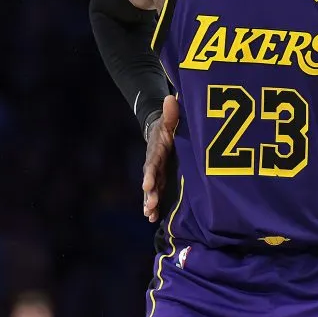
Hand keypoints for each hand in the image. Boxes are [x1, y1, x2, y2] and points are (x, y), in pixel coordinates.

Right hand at [142, 95, 177, 222]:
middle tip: (149, 206)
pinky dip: (155, 206)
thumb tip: (170, 98)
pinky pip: (157, 194)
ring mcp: (157, 173)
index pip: (152, 163)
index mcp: (156, 150)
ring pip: (152, 190)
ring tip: (149, 215)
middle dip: (150, 194)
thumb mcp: (169, 118)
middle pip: (150, 180)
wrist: (160, 131)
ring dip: (150, 202)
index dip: (150, 174)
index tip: (147, 184)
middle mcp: (153, 164)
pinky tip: (153, 218)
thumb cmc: (168, 125)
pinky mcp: (162, 180)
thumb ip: (170, 112)